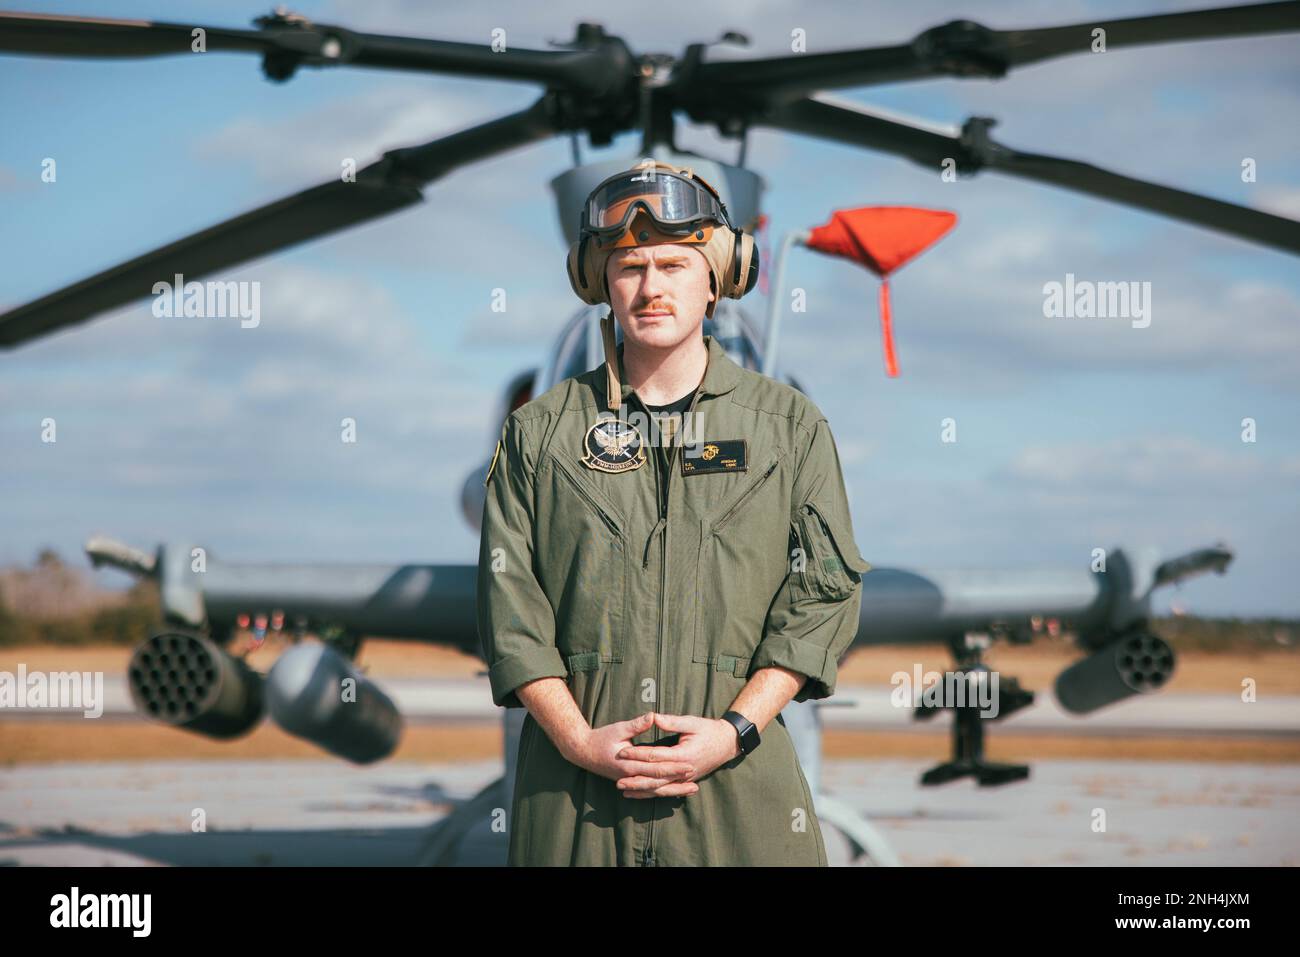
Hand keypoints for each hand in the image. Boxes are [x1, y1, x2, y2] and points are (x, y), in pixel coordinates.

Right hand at [563, 712, 698, 797]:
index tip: (689, 764)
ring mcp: (629, 781)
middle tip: (695, 779)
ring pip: (655, 791)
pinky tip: (673, 792)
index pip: (656, 767)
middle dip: (678, 781)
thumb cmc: (601, 737)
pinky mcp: (629, 782)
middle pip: (659, 782)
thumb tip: (652, 716)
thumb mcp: (618, 728)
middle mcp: (630, 776)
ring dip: (673, 791)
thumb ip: (637, 724)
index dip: (674, 767)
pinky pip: (648, 791)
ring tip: (691, 790)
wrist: (582, 751)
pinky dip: (661, 792)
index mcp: (629, 763)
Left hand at [614, 712, 739, 798]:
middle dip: (635, 778)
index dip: (637, 754)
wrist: (727, 744)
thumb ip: (672, 721)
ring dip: (641, 790)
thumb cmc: (709, 730)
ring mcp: (686, 779)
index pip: (655, 756)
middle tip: (617, 779)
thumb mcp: (692, 722)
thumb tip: (653, 716)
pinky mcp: (686, 782)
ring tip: (623, 790)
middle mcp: (684, 770)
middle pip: (655, 776)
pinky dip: (652, 793)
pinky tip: (639, 794)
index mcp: (684, 754)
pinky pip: (666, 790)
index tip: (621, 752)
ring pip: (660, 788)